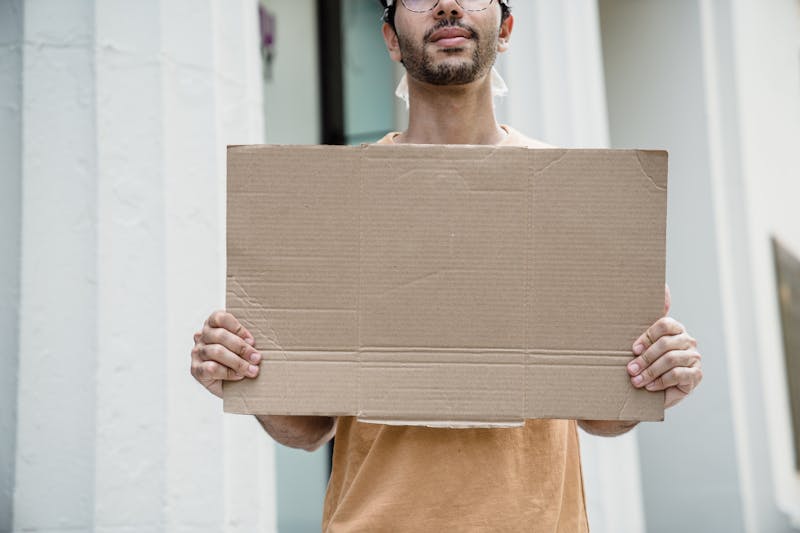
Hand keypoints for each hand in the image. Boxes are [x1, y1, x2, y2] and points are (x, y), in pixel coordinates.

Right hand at [191, 310, 260, 397]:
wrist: (231, 387)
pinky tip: (238, 376)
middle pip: (220, 335)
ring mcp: (197, 353)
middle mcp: (201, 337)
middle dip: (242, 347)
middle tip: (256, 358)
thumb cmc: (238, 361)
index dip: (237, 327)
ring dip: (238, 362)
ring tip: (251, 370)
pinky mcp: (196, 370)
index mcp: (212, 325)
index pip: (220, 317)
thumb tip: (253, 343)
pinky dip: (228, 372)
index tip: (252, 340)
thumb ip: (245, 341)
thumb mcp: (243, 347)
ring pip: (217, 351)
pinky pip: (211, 368)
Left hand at [627, 285, 702, 408]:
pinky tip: (650, 386)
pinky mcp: (696, 374)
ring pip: (671, 359)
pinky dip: (661, 381)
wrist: (661, 391)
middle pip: (665, 343)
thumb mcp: (643, 347)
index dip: (647, 337)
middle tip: (631, 369)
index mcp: (676, 329)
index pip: (664, 324)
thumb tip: (655, 295)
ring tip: (637, 380)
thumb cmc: (650, 365)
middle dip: (645, 358)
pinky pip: (677, 374)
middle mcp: (688, 340)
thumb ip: (643, 331)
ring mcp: (694, 357)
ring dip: (650, 371)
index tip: (633, 350)